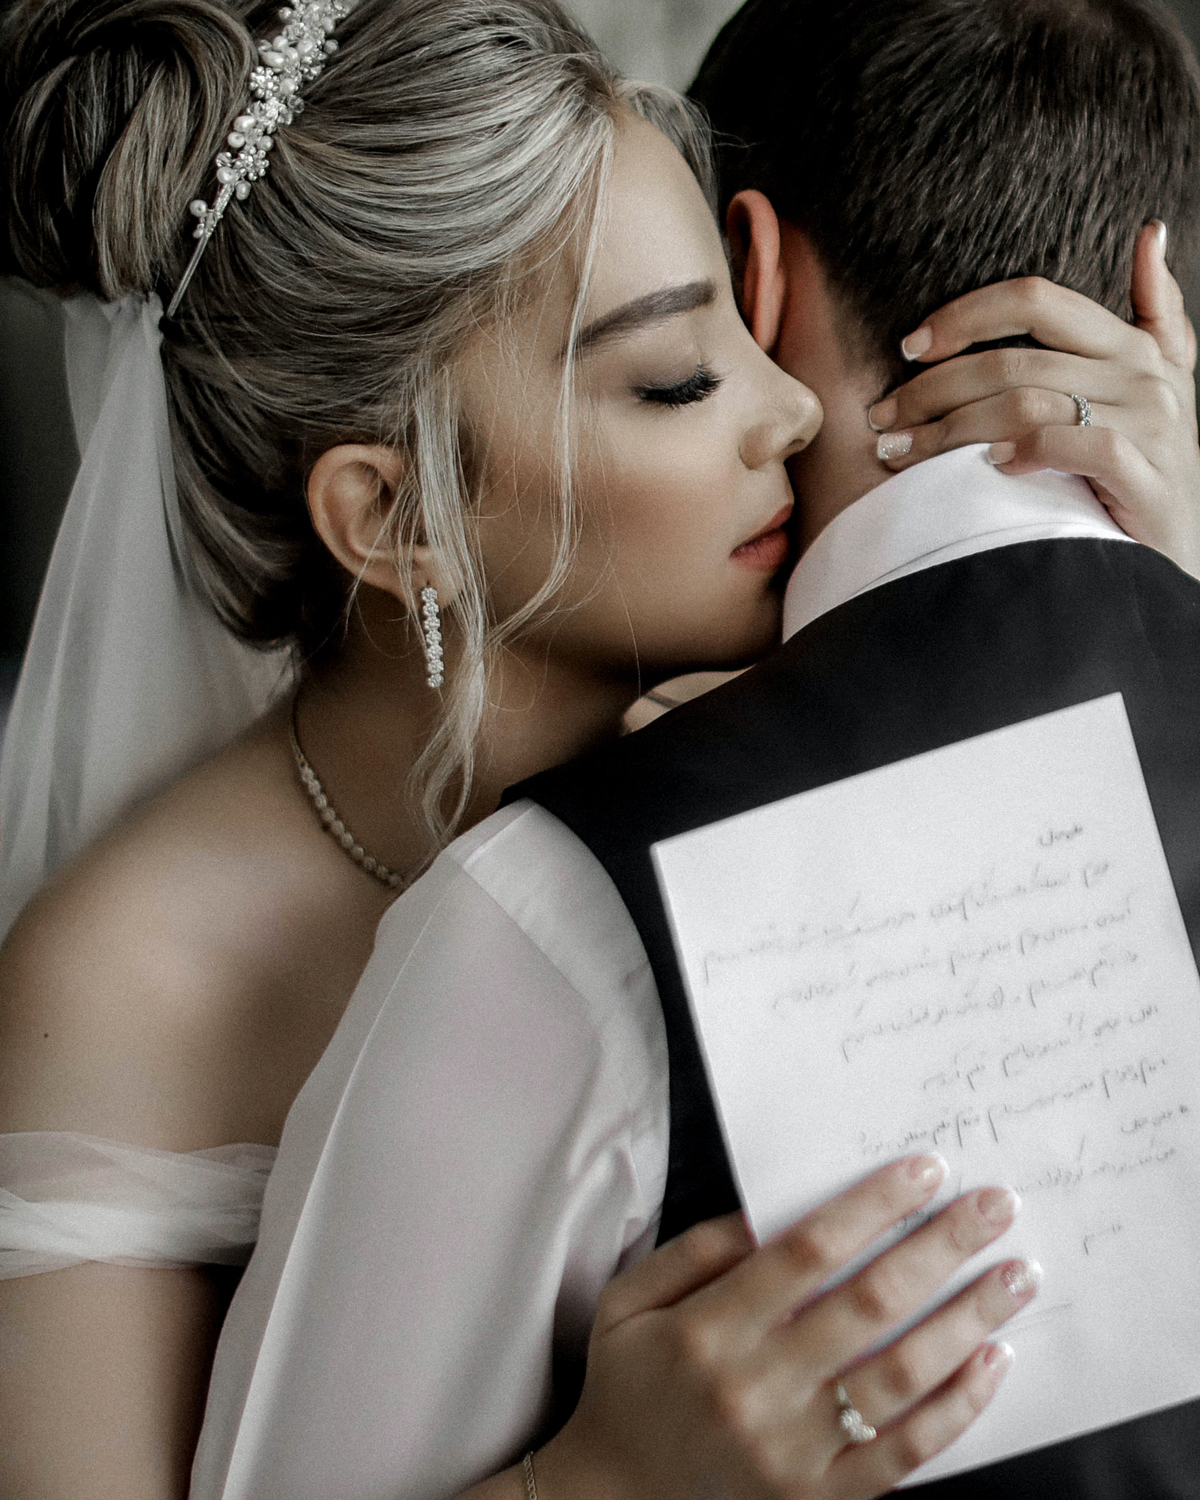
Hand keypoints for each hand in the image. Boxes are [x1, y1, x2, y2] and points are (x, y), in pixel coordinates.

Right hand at [537, 1155, 1035, 1499]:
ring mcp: (796, 1452)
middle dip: (941, 1248)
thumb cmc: (627, 1388)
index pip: (807, 1253)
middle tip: (994, 1207)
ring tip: (1016, 1276)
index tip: (925, 1172)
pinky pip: (904, 1454)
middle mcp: (758, 1390)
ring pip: (901, 1378)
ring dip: (968, 1319)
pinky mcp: (820, 1499)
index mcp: (711, 1331)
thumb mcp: (628, 1302)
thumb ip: (693, 1252)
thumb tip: (765, 1215)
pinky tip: (993, 1360)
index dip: (871, 1207)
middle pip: (869, 1305)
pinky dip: (957, 1407)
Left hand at [868, 222, 1199, 579]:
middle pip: (1013, 358)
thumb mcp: (1162, 381)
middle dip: (933, 389)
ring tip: (903, 451)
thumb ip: (1154, 312)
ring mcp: (1148, 422)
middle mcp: (1142, 373)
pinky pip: (1070, 444)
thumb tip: (1151, 231)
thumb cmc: (1150, 468)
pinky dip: (1021, 451)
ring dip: (950, 429)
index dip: (965, 316)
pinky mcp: (1145, 473)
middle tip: (884, 417)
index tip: (911, 348)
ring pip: (1025, 403)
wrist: (1188, 548)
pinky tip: (985, 467)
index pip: (1035, 298)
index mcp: (1133, 343)